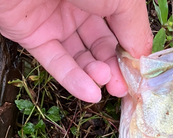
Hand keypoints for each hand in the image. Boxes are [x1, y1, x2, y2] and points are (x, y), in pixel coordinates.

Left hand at [0, 0, 152, 101]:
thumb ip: (135, 29)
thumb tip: (142, 58)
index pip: (119, 30)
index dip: (129, 54)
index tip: (138, 76)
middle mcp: (78, 7)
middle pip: (99, 47)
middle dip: (113, 69)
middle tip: (122, 88)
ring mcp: (54, 22)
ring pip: (78, 57)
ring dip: (94, 74)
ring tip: (107, 84)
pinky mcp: (30, 35)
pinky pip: (54, 62)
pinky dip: (72, 80)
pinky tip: (90, 93)